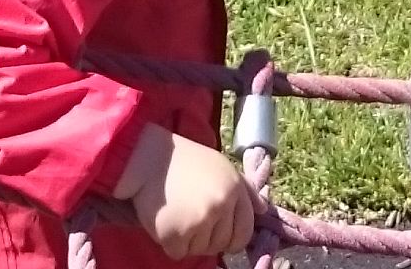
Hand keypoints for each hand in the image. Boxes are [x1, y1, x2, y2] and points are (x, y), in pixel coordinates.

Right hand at [124, 128, 255, 261]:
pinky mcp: (177, 233)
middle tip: (190, 218)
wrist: (146, 156)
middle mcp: (221, 205)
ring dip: (188, 240)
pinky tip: (164, 220)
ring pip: (200, 250)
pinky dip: (170, 243)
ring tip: (176, 213)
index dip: (232, 237)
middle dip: (207, 238)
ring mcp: (200, 220)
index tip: (218, 233)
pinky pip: (178, 253)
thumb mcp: (221, 166)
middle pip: (221, 244)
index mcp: (235, 189)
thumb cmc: (183, 160)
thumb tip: (263, 210)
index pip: (244, 232)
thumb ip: (245, 190)